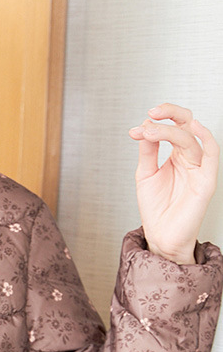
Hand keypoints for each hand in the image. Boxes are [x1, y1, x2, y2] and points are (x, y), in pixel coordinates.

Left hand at [129, 103, 218, 263]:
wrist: (160, 237)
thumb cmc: (156, 209)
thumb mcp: (145, 173)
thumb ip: (147, 150)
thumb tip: (145, 125)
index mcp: (176, 156)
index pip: (175, 126)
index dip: (160, 118)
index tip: (138, 126)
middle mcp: (189, 159)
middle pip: (186, 124)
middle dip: (169, 114)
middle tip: (151, 114)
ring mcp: (198, 169)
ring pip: (191, 138)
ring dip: (169, 130)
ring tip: (150, 130)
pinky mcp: (206, 181)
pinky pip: (212, 154)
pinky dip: (206, 138)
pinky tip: (194, 127)